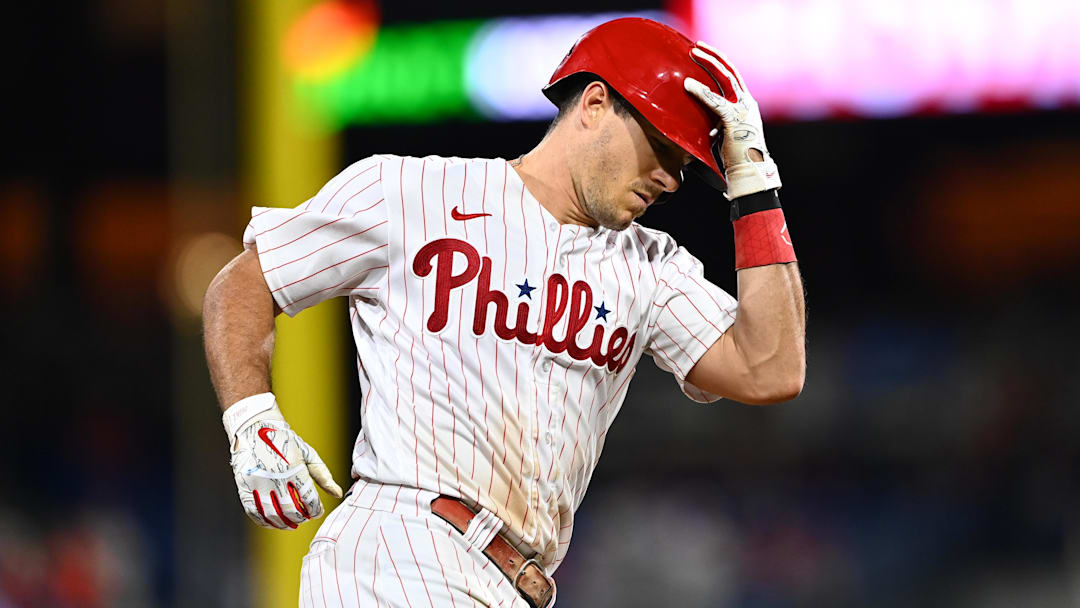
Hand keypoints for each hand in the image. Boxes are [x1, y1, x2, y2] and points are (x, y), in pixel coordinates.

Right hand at [224, 393, 342, 529]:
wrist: (254, 428)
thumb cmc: (284, 440)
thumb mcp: (307, 454)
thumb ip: (323, 475)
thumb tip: (338, 494)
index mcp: (295, 469)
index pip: (309, 499)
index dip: (316, 510)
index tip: (317, 511)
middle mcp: (276, 478)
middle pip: (292, 510)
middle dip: (301, 517)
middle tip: (305, 517)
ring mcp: (258, 483)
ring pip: (273, 515)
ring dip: (284, 523)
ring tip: (291, 522)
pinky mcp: (244, 486)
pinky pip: (254, 512)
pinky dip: (265, 521)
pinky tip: (273, 521)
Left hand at [683, 42, 780, 198]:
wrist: (748, 172)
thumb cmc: (735, 157)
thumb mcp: (723, 135)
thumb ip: (716, 124)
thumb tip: (702, 125)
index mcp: (745, 106)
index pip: (732, 78)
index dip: (719, 64)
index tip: (705, 53)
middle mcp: (746, 103)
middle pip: (730, 72)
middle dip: (714, 56)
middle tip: (697, 46)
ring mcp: (743, 110)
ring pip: (726, 79)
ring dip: (709, 64)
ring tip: (693, 53)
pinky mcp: (734, 120)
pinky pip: (716, 101)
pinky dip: (700, 92)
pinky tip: (688, 85)